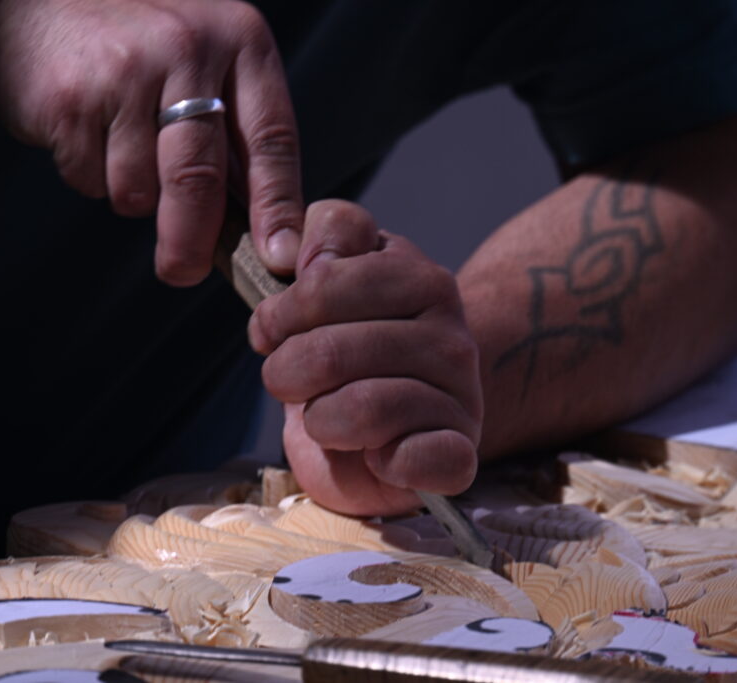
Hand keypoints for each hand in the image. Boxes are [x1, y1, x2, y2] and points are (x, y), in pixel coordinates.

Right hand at [0, 0, 302, 284]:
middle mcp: (189, 48)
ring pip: (139, 189)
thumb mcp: (208, 69)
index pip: (272, 140)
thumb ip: (237, 139)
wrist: (35, 10)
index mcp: (241, 42)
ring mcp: (126, 71)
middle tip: (184, 273)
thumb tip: (269, 237)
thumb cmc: (141, 54)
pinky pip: (92, 179)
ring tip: (122, 149)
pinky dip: (91, 177)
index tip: (280, 257)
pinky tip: (88, 134)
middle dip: (192, 241)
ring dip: (132, 195)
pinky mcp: (71, 98)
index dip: (277, 207)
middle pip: (199, 177)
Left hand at [249, 200, 482, 515]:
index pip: (322, 279)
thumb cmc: (352, 351)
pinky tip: (376, 455)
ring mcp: (461, 396)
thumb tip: (295, 250)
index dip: (281, 312)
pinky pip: (409, 461)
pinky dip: (379, 464)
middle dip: (288, 373)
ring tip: (328, 418)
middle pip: (327, 351)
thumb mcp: (336, 278)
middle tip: (292, 381)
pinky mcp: (458, 455)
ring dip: (321, 421)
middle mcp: (451, 334)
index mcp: (421, 280)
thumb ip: (327, 236)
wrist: (395, 424)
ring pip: (360, 409)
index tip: (275, 329)